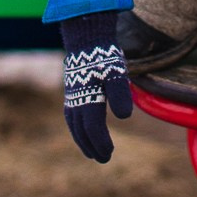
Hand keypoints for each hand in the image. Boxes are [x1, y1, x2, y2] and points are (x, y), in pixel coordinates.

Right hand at [60, 11, 133, 162]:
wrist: (87, 38)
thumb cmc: (105, 56)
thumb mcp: (117, 73)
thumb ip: (120, 95)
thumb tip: (125, 117)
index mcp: (88, 98)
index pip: (93, 128)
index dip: (101, 143)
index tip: (110, 153)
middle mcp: (77, 100)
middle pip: (82, 130)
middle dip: (92, 146)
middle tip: (103, 159)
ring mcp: (72, 95)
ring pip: (74, 124)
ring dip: (82, 140)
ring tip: (91, 152)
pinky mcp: (72, 91)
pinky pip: (71, 115)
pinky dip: (76, 128)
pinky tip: (82, 130)